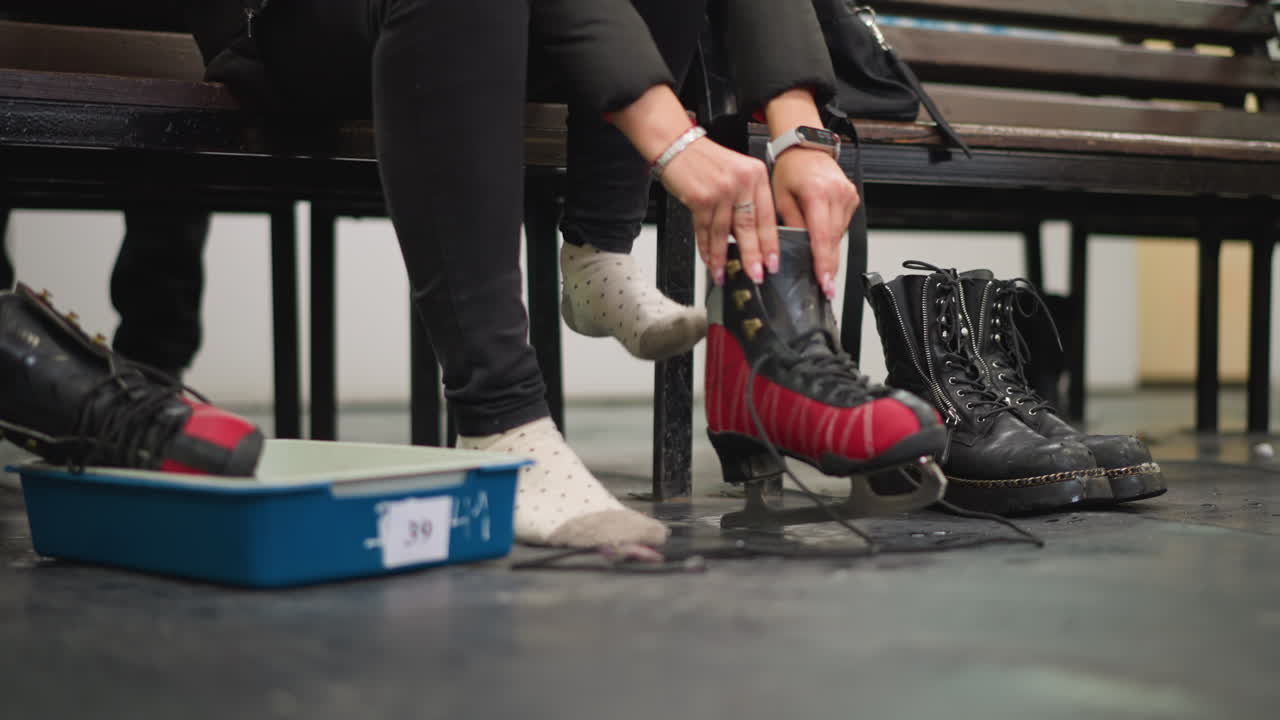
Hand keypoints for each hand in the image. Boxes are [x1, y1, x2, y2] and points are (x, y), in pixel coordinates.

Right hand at [658, 137, 777, 285]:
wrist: (677, 144)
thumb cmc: (705, 161)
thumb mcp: (735, 174)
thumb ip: (746, 202)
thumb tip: (749, 240)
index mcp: (756, 175)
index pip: (767, 216)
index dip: (769, 244)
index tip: (772, 263)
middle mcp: (742, 181)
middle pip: (749, 227)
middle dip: (751, 256)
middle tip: (755, 274)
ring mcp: (721, 189)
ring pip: (725, 232)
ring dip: (723, 257)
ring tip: (723, 273)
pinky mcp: (701, 197)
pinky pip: (705, 230)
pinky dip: (706, 247)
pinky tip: (709, 259)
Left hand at [770, 147, 859, 297]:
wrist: (805, 149)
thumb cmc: (790, 169)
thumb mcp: (780, 197)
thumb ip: (790, 225)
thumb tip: (795, 251)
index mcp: (818, 193)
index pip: (822, 236)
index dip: (824, 263)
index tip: (825, 283)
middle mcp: (838, 194)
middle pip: (834, 240)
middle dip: (829, 266)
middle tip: (826, 289)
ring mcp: (848, 196)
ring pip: (840, 235)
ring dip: (830, 252)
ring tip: (822, 271)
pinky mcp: (852, 198)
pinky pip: (842, 225)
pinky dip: (832, 237)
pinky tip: (824, 243)